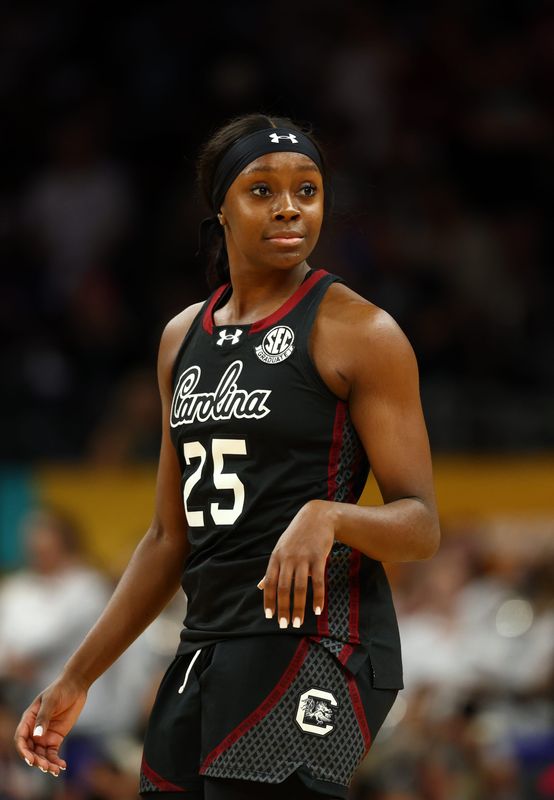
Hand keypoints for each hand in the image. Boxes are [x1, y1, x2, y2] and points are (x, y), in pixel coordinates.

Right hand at [14, 673, 87, 776]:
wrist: (76, 686)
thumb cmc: (60, 689)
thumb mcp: (51, 701)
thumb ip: (44, 718)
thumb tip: (37, 735)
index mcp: (29, 720)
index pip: (21, 739)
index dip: (23, 751)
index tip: (30, 759)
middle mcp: (34, 730)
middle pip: (31, 750)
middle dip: (36, 760)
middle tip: (45, 767)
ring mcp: (45, 735)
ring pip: (41, 754)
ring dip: (46, 764)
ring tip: (55, 770)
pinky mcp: (56, 738)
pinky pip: (53, 753)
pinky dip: (56, 761)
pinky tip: (62, 766)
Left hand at [259, 499, 334, 628]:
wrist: (317, 517)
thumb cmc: (297, 536)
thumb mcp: (280, 549)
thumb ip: (272, 569)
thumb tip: (261, 587)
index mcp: (276, 557)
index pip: (270, 583)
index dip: (269, 601)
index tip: (270, 617)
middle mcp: (288, 558)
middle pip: (284, 588)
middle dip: (283, 608)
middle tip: (284, 625)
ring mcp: (304, 557)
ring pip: (300, 587)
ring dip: (299, 607)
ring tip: (298, 622)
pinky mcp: (319, 557)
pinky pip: (318, 581)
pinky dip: (318, 598)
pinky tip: (317, 611)